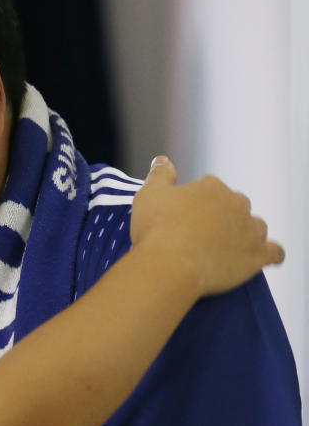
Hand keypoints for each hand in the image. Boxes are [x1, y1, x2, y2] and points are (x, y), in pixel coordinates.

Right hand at [130, 156, 283, 296]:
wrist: (169, 265)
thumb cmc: (156, 229)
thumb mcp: (149, 195)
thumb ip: (159, 175)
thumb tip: (162, 160)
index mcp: (211, 187)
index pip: (210, 187)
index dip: (197, 201)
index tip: (185, 215)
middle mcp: (236, 204)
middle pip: (236, 205)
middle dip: (225, 214)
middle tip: (204, 232)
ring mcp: (250, 230)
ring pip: (257, 227)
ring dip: (247, 233)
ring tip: (229, 246)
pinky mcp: (258, 256)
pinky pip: (275, 252)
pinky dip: (271, 254)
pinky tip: (263, 256)